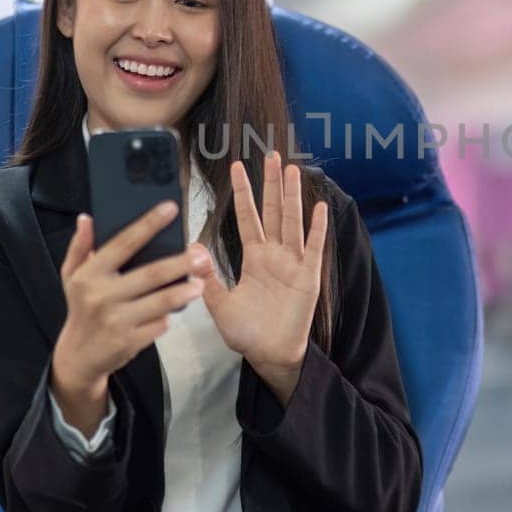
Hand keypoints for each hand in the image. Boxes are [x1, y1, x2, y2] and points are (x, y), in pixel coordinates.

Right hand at [50, 203, 207, 434]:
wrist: (79, 355)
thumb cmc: (81, 307)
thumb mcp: (71, 275)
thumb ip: (80, 246)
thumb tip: (86, 218)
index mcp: (90, 274)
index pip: (123, 243)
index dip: (148, 224)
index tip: (171, 208)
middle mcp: (102, 296)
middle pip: (152, 274)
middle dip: (182, 263)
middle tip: (202, 255)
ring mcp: (117, 321)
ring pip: (162, 302)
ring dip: (186, 292)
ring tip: (200, 283)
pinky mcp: (129, 342)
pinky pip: (159, 325)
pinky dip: (169, 317)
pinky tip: (175, 310)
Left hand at [197, 151, 328, 403]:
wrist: (269, 355)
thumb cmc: (247, 332)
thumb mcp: (219, 305)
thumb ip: (208, 277)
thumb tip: (192, 248)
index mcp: (254, 258)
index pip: (247, 218)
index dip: (244, 193)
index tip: (238, 167)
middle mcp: (275, 255)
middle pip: (273, 211)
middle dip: (272, 184)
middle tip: (272, 155)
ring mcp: (294, 264)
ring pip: (292, 222)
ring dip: (292, 197)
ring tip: (292, 170)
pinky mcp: (309, 278)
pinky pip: (314, 248)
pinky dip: (317, 228)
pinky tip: (318, 206)